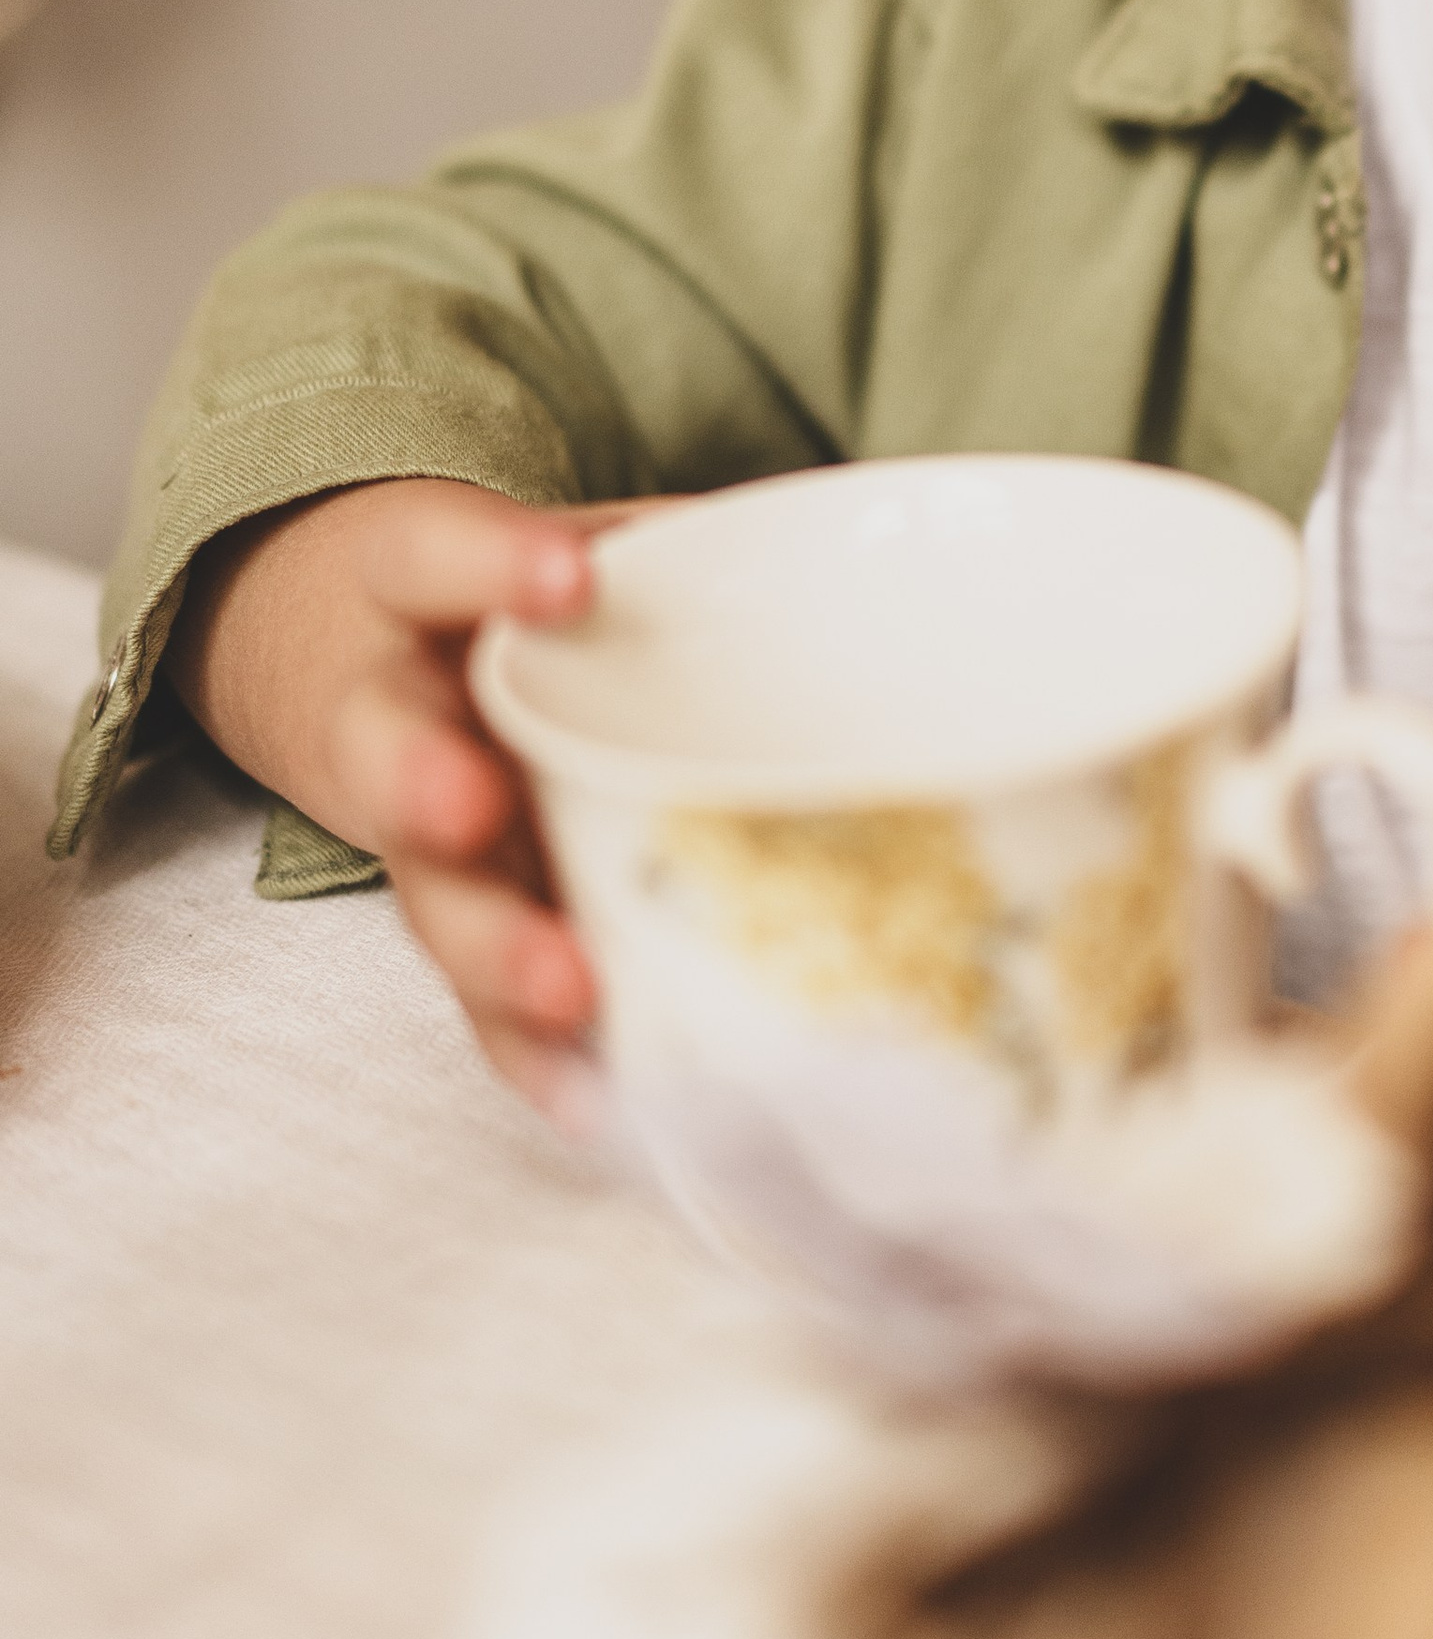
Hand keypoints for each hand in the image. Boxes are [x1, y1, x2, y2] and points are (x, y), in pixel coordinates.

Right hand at [168, 479, 630, 1110]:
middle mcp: (395, 716)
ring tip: (567, 987)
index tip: (566, 576)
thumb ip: (680, 552)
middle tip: (473, 803)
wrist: (351, 654)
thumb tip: (874, 558)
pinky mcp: (464, 933)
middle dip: (428, 786)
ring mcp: (422, 841)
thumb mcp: (568, 541)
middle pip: (392, 755)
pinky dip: (541, 1058)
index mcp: (414, 590)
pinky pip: (487, 1008)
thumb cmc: (505, 598)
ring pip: (438, 901)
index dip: (493, 565)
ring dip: (500, 952)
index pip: (437, 556)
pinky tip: (598, 1098)